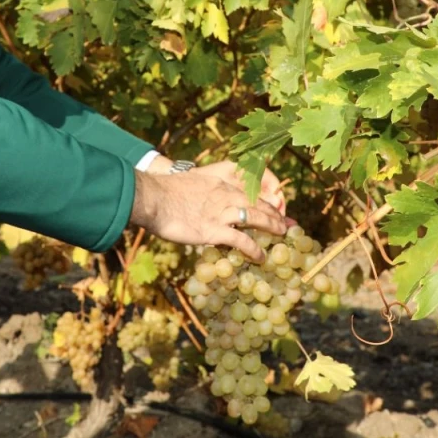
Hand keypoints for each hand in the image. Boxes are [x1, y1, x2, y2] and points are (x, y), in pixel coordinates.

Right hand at [129, 160, 286, 262]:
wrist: (152, 197)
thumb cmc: (165, 192)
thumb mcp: (189, 183)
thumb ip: (202, 191)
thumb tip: (205, 202)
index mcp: (219, 180)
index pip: (251, 186)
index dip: (266, 197)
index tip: (275, 204)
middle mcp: (224, 193)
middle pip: (258, 202)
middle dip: (274, 213)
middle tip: (286, 223)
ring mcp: (221, 212)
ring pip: (255, 217)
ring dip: (272, 226)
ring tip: (282, 235)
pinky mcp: (214, 230)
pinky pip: (241, 241)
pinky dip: (253, 250)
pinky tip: (260, 257)